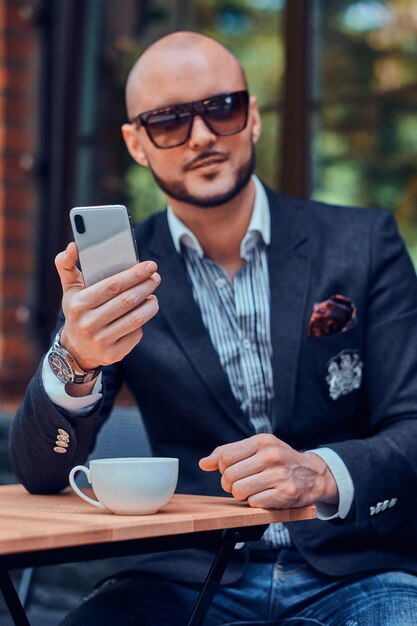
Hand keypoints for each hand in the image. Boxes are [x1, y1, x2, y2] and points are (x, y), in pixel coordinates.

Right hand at [55, 242, 159, 371]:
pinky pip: (135, 335)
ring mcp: (101, 341)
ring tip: (153, 296)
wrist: (77, 349)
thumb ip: (67, 265)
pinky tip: (142, 314)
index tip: (150, 265)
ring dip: (150, 305)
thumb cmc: (78, 311)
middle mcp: (88, 324)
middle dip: (145, 287)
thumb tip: (73, 245)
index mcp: (79, 304)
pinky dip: (142, 323)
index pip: (112, 286)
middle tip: (156, 278)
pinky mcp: (113, 354)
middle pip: (126, 301)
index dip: (134, 274)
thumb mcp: (70, 290)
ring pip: (135, 319)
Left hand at [199, 434, 337, 508]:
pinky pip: (254, 503)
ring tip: (250, 490)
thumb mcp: (257, 448)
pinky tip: (263, 496)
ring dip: (240, 495)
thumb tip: (203, 463)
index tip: (230, 470)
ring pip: (239, 491)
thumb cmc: (278, 460)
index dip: (222, 468)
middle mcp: (271, 456)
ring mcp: (279, 475)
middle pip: (229, 475)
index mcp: (262, 441)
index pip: (225, 457)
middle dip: (229, 484)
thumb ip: (229, 452)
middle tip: (239, 483)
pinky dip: (254, 503)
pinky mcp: (285, 494)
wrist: (312, 474)